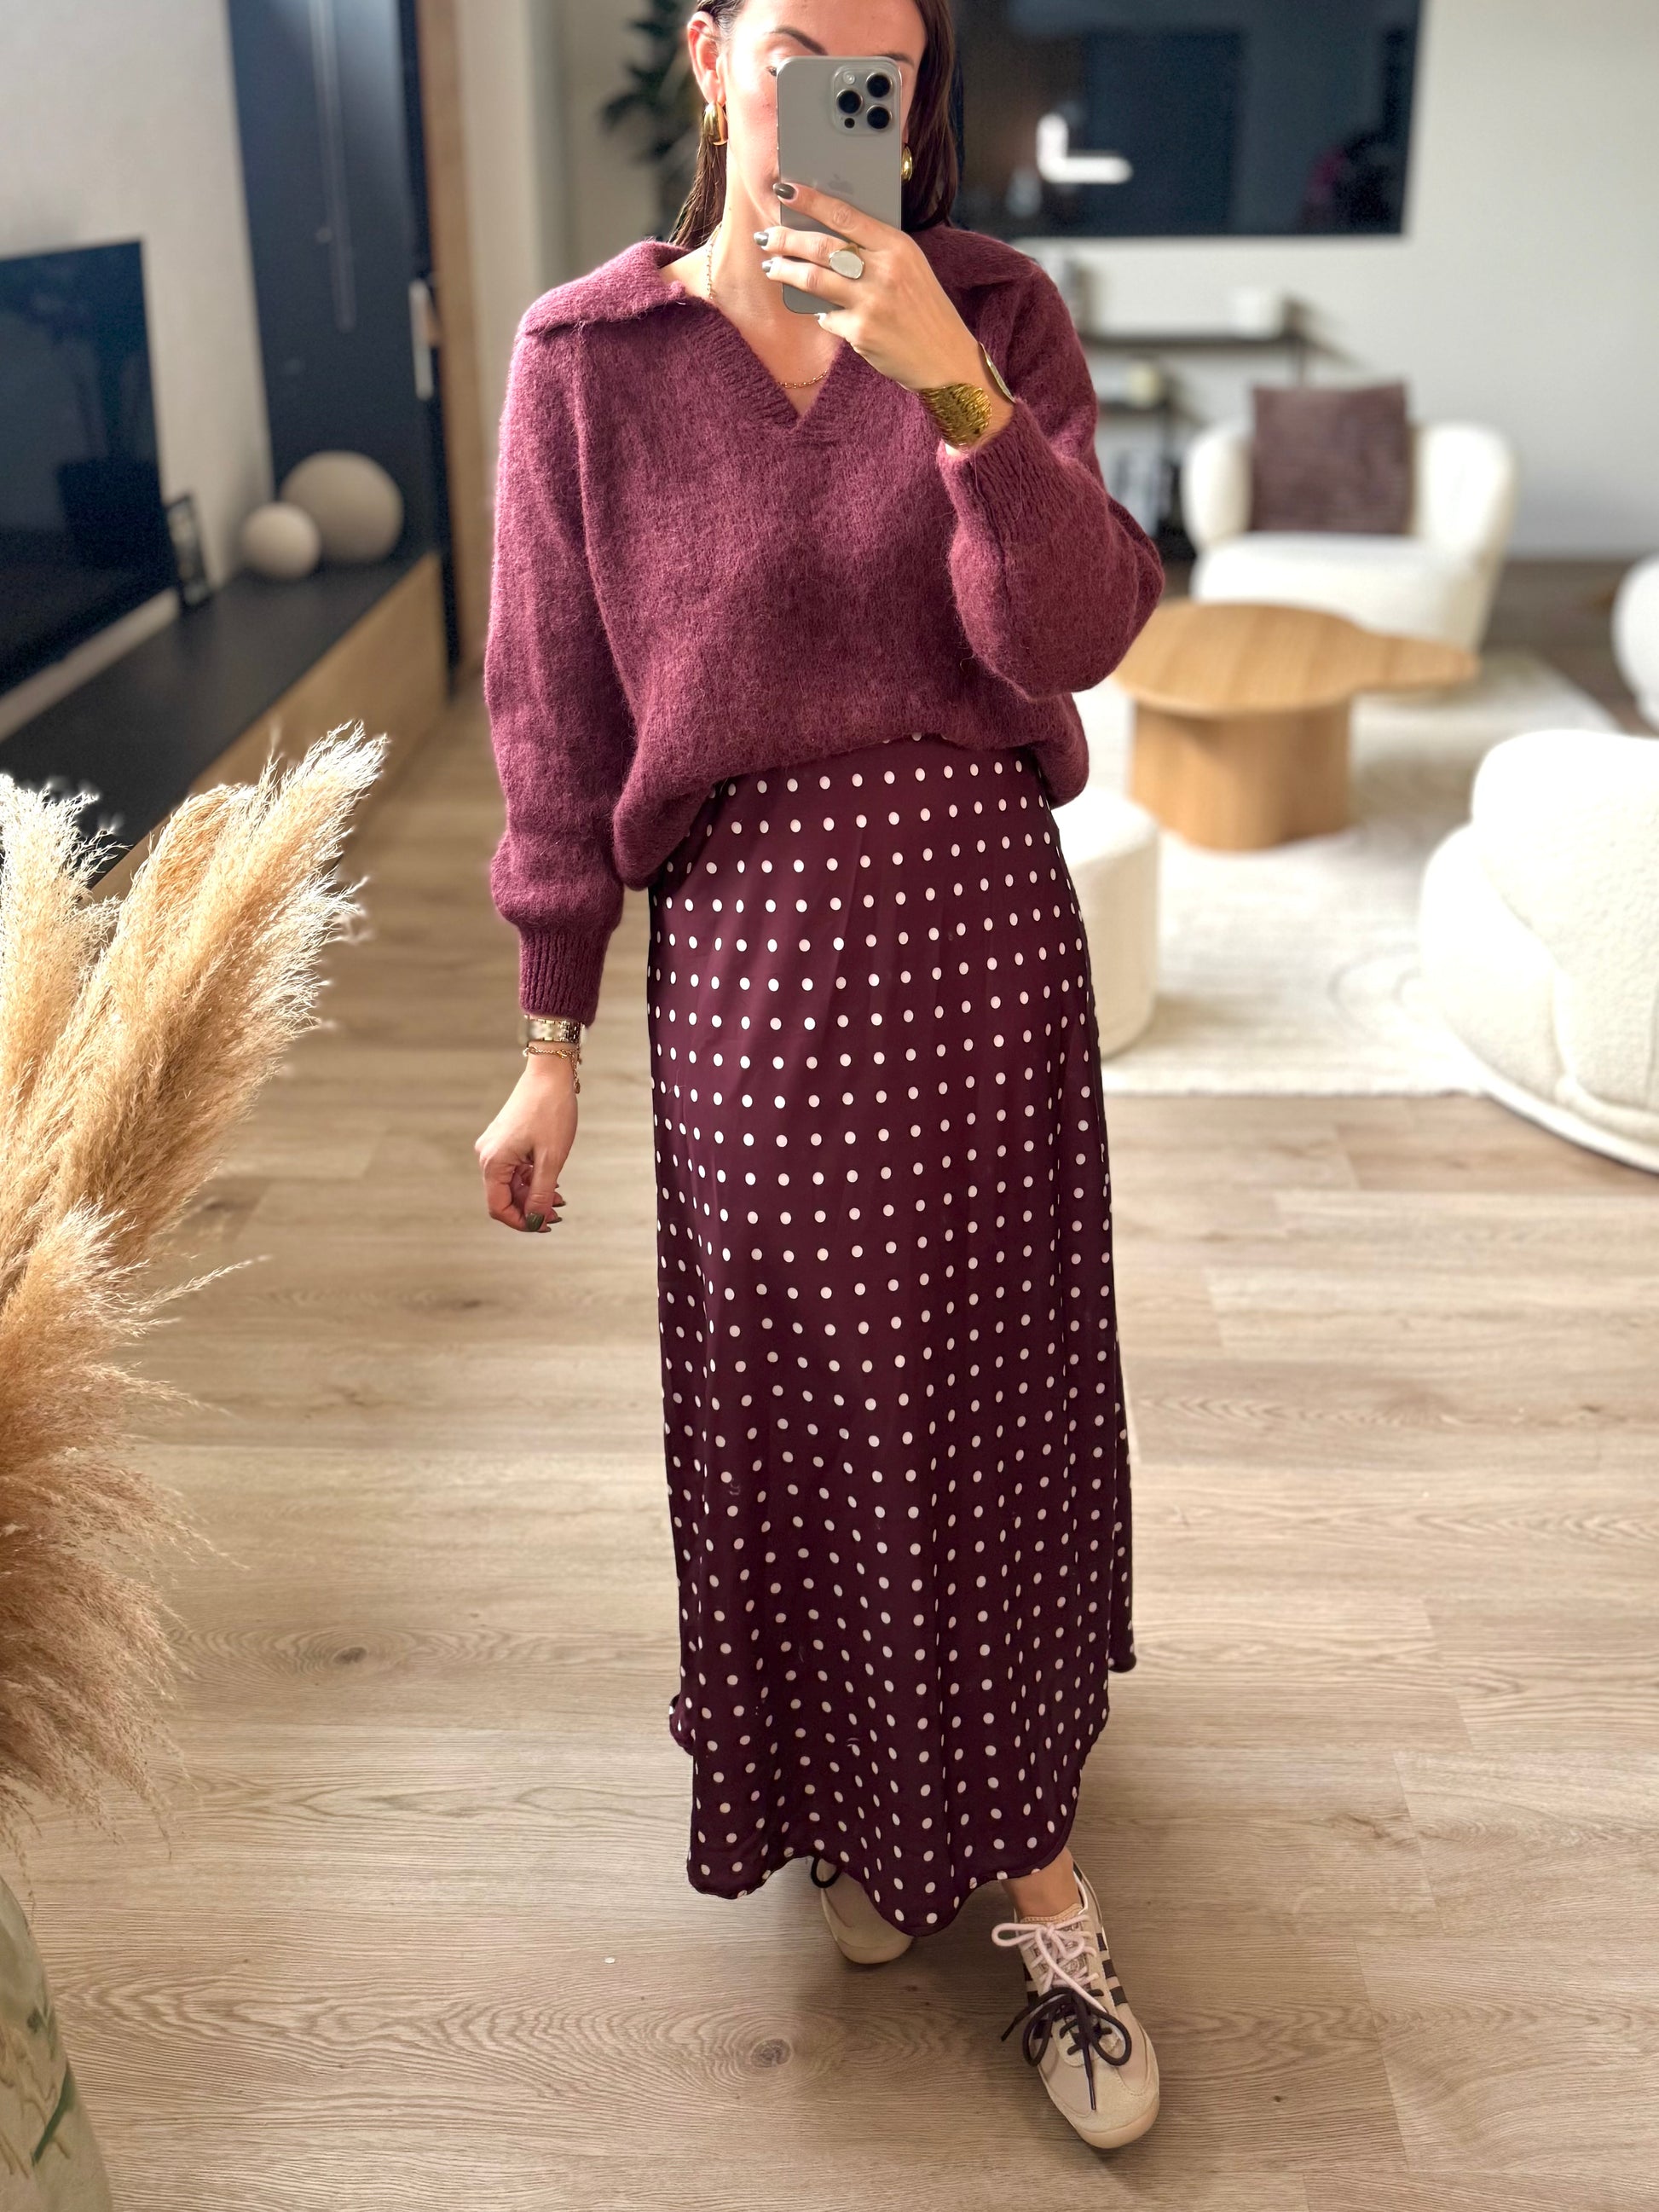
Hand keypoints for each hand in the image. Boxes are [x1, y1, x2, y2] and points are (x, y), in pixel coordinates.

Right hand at [475, 1056, 574, 1232]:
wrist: (550, 1074)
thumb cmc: (551, 1111)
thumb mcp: (551, 1159)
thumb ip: (541, 1193)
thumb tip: (534, 1220)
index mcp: (494, 1162)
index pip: (498, 1207)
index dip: (521, 1222)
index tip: (544, 1226)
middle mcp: (487, 1155)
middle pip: (504, 1197)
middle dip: (530, 1209)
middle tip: (558, 1213)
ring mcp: (495, 1146)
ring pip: (511, 1184)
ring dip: (533, 1195)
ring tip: (559, 1199)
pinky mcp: (504, 1139)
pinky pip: (514, 1169)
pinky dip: (531, 1179)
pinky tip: (552, 1182)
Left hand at [757, 181, 1013, 438]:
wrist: (946, 358)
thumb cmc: (925, 309)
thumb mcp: (911, 267)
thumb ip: (876, 249)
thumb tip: (829, 234)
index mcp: (897, 246)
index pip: (845, 215)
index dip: (810, 201)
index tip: (784, 191)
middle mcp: (884, 270)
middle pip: (822, 247)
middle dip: (787, 240)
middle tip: (767, 237)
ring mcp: (871, 302)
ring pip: (815, 280)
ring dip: (787, 272)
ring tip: (772, 267)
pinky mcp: (861, 332)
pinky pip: (827, 317)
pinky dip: (821, 314)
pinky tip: (819, 312)